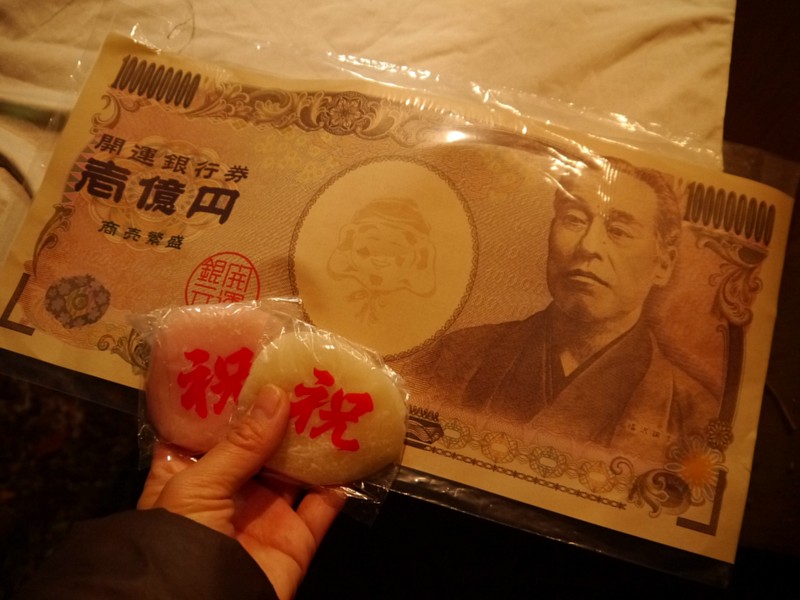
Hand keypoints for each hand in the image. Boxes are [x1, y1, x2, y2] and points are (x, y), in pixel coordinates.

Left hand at [137, 385, 344, 599]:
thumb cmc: (182, 540)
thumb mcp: (199, 484)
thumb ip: (241, 443)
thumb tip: (277, 394)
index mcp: (190, 478)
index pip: (209, 433)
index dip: (229, 403)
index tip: (251, 367)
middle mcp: (229, 493)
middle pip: (258, 447)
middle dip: (279, 415)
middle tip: (303, 377)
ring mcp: (265, 516)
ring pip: (294, 470)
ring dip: (313, 441)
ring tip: (333, 401)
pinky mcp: (296, 539)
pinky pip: (324, 505)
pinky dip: (342, 481)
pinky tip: (355, 447)